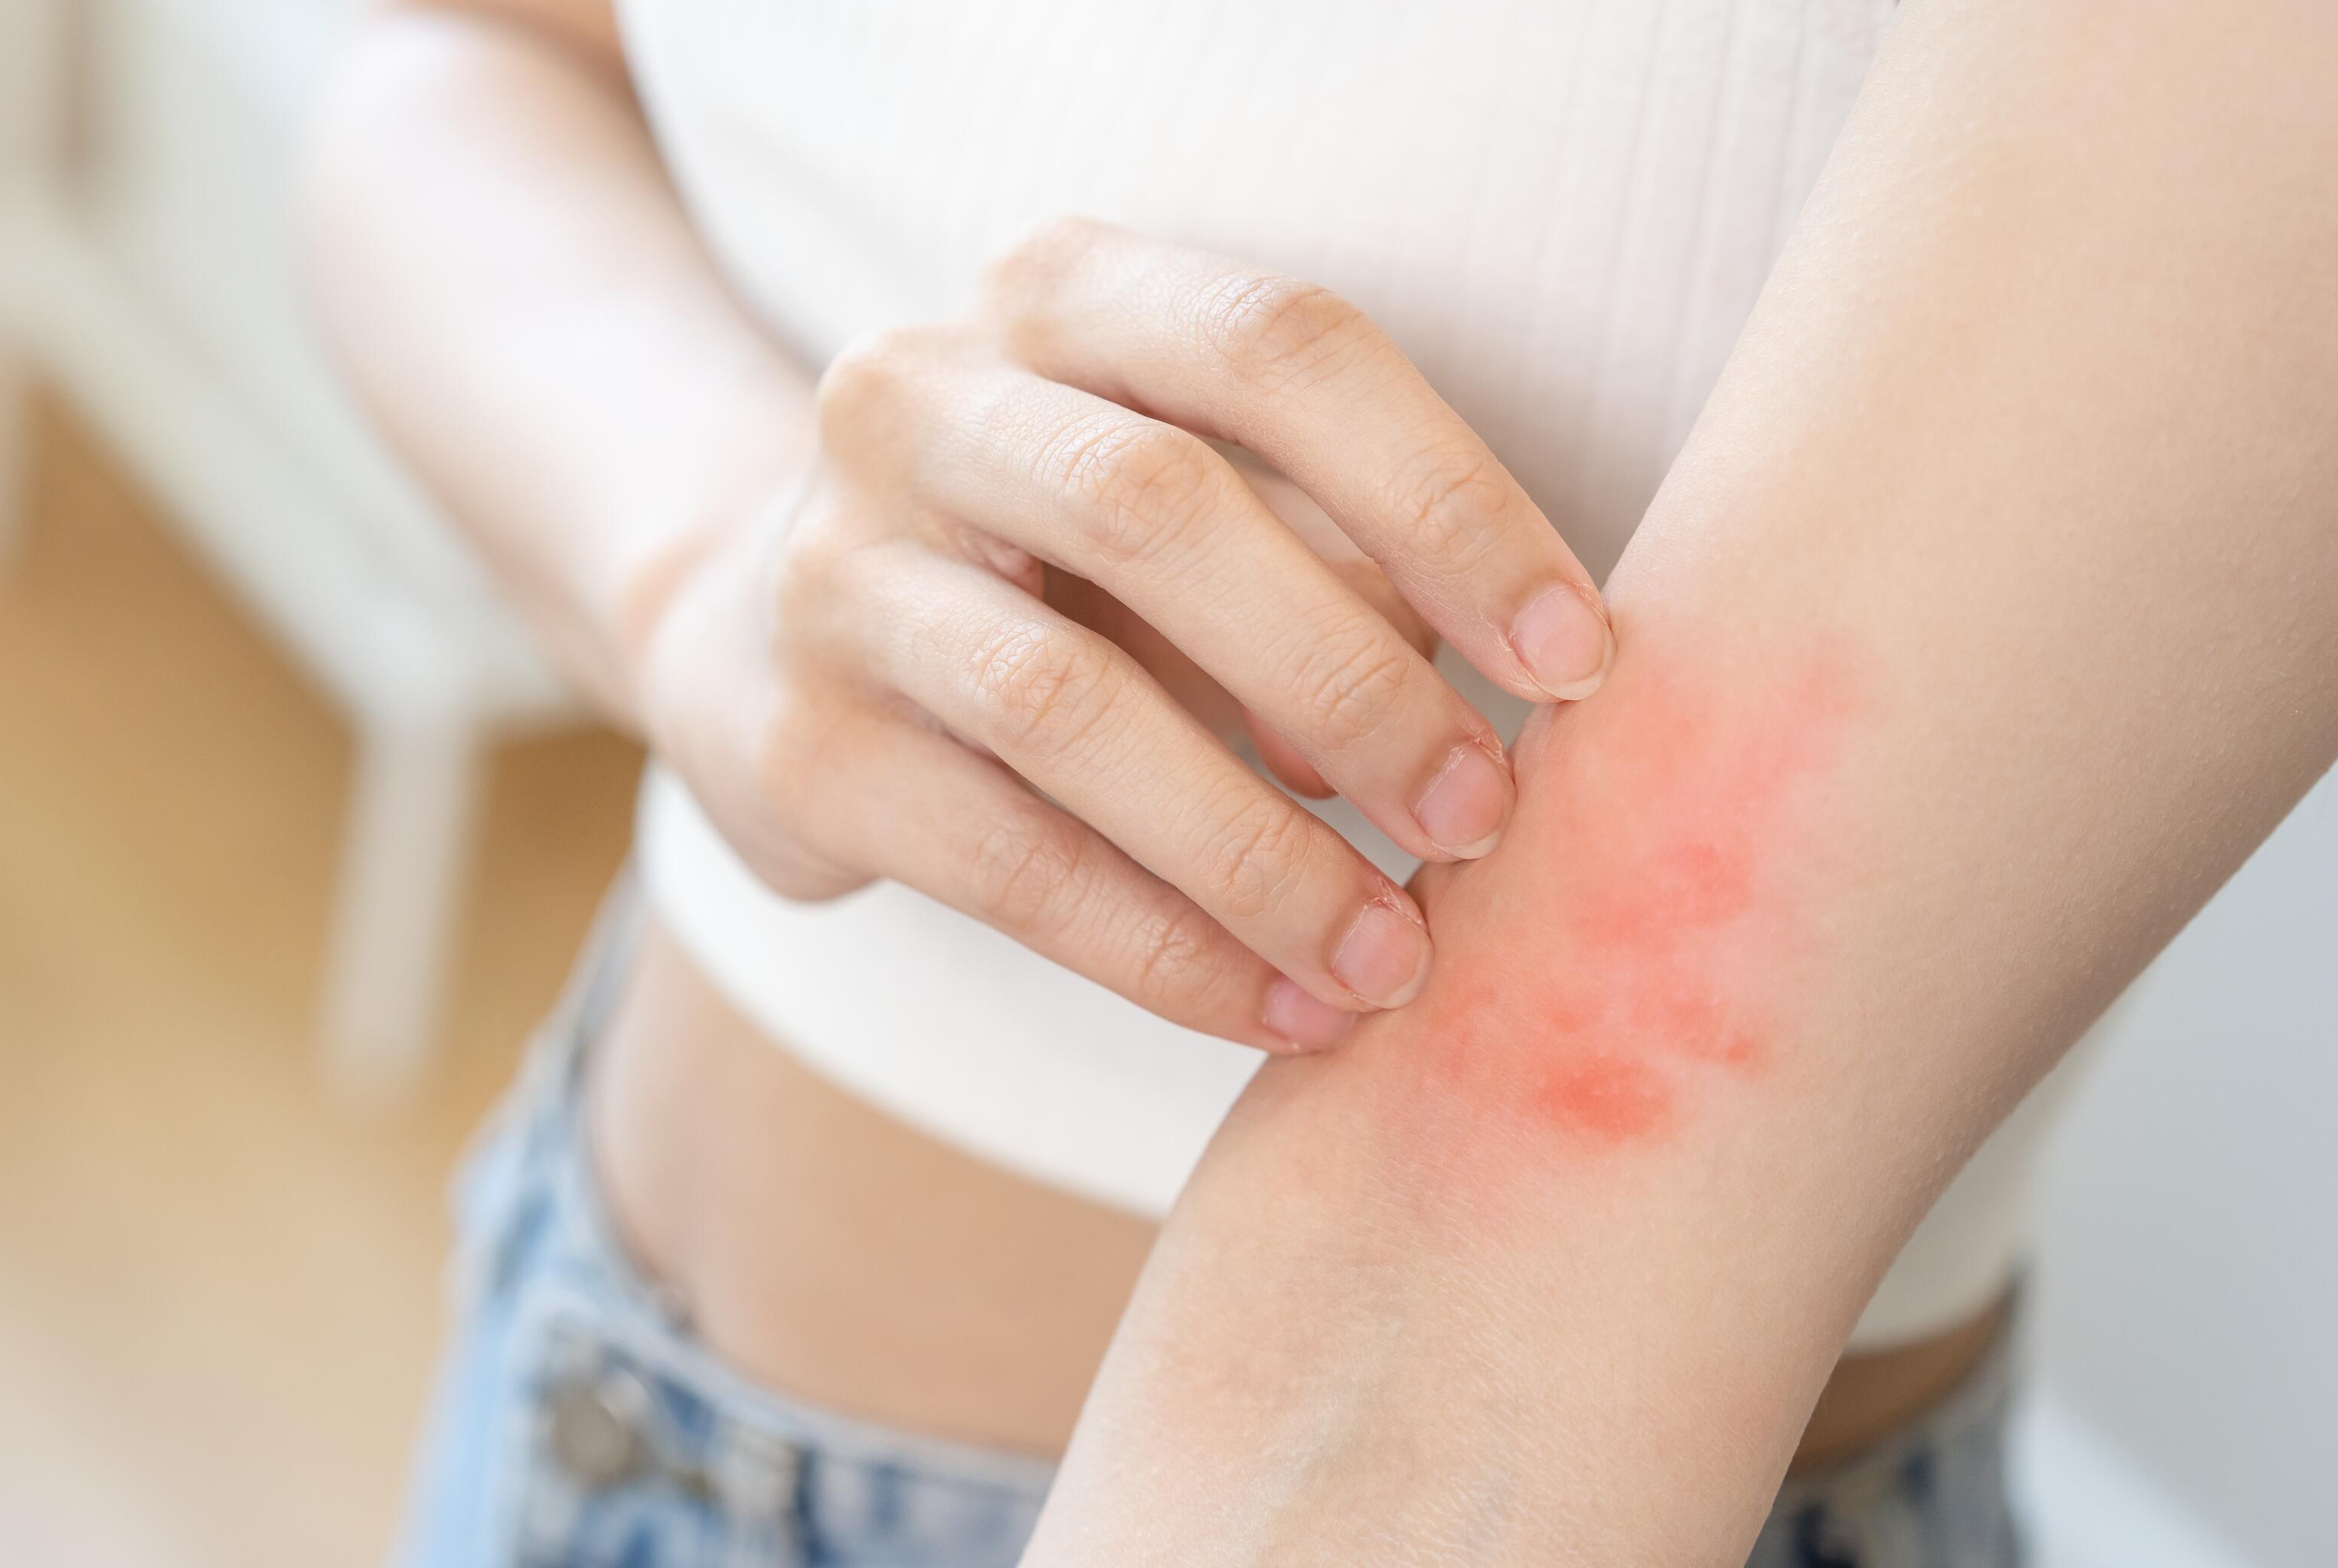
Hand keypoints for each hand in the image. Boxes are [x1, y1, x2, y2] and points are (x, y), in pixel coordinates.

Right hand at [637, 218, 1612, 1050]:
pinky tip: (1282, 1008)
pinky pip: (1003, 864)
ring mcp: (835, 573)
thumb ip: (1331, 552)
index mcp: (1057, 293)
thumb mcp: (1192, 504)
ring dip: (1261, 852)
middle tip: (1484, 818)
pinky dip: (1163, 951)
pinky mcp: (795, 747)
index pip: (1278, 347)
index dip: (1447, 499)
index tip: (1577, 658)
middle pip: (1160, 514)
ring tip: (1397, 959)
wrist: (767, 634)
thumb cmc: (1061, 561)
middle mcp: (920, 398)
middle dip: (1353, 681)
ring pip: (1066, 709)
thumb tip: (1512, 696)